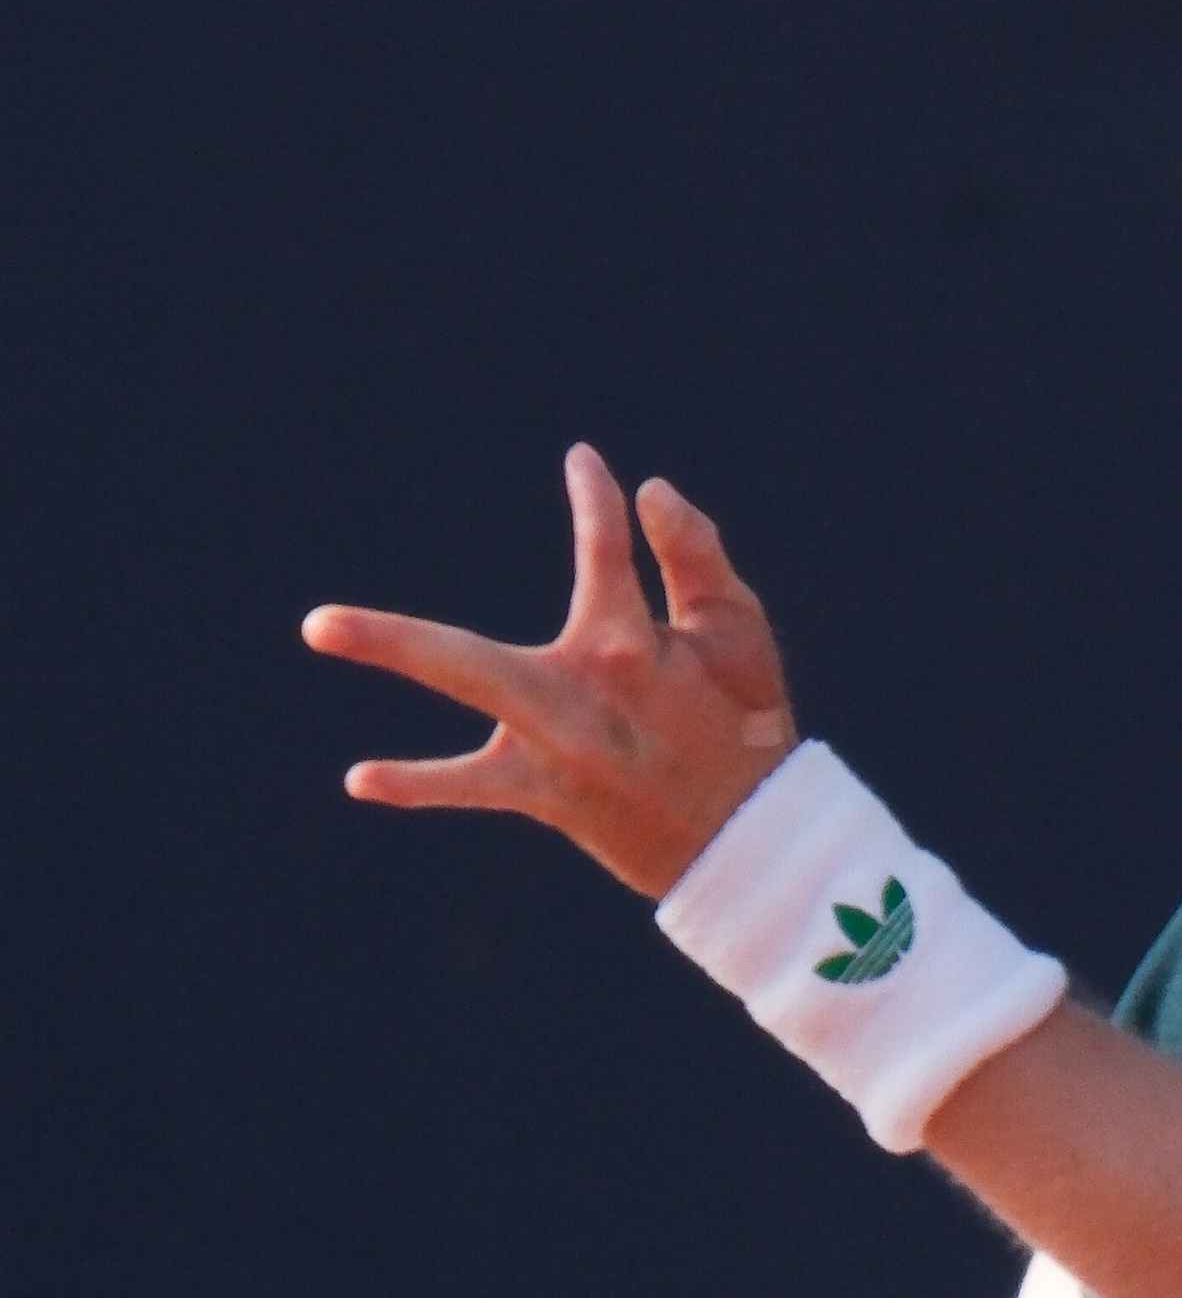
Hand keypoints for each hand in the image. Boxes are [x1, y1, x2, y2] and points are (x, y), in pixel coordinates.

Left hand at [305, 449, 799, 900]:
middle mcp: (581, 693)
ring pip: (462, 695)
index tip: (580, 461)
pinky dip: (418, 783)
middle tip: (316, 620)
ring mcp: (554, 745)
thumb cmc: (741, 720)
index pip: (604, 551)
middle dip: (395, 637)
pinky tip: (357, 779)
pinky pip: (473, 787)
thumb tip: (649, 488)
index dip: (593, 501)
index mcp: (633, 645)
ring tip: (318, 626)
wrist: (749, 836)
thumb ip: (693, 553)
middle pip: (469, 659)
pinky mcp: (545, 791)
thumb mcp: (737, 632)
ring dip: (392, 654)